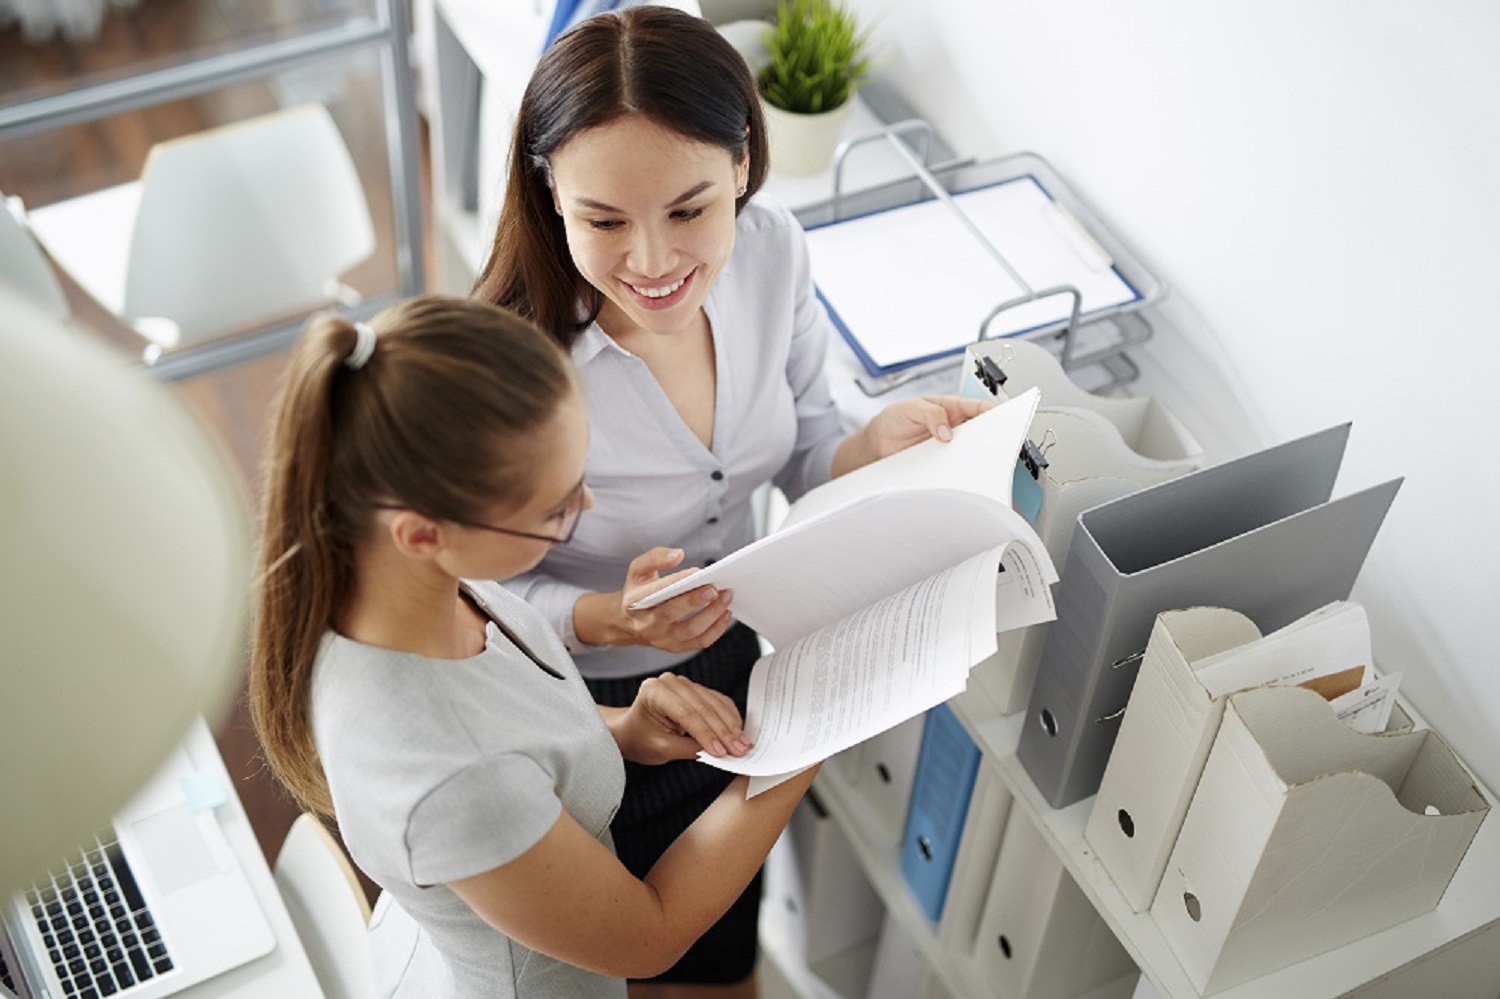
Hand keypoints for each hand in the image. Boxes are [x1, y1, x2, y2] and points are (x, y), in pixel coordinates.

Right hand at [573, 547, 734, 652]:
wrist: (628, 621)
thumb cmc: (638, 592)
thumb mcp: (638, 569)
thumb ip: (655, 557)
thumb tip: (677, 555)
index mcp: (636, 601)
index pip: (656, 591)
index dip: (677, 581)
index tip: (697, 572)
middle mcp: (647, 623)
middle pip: (672, 613)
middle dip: (696, 600)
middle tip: (715, 589)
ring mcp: (662, 638)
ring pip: (690, 630)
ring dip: (712, 614)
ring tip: (726, 597)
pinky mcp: (675, 647)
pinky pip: (699, 642)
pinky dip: (716, 629)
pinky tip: (725, 613)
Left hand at [615, 672, 751, 764]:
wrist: (634, 730)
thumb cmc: (641, 739)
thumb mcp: (661, 749)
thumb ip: (688, 749)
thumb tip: (719, 753)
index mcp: (654, 691)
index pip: (686, 713)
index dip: (706, 733)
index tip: (721, 752)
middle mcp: (671, 682)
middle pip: (703, 707)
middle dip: (723, 731)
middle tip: (739, 750)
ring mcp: (685, 683)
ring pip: (714, 703)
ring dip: (731, 725)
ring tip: (742, 745)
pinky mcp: (697, 689)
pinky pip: (718, 701)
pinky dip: (730, 718)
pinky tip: (738, 732)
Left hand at [832, 394, 993, 475]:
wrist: (876, 444)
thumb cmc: (892, 419)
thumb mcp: (910, 408)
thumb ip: (930, 413)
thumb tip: (946, 430)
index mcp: (950, 407)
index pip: (978, 407)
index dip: (993, 411)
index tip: (1002, 417)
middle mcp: (953, 426)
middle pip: (979, 429)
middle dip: (989, 435)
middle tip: (994, 442)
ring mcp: (948, 445)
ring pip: (970, 449)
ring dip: (976, 454)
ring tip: (979, 458)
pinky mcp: (941, 461)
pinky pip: (956, 464)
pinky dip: (961, 468)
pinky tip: (962, 470)